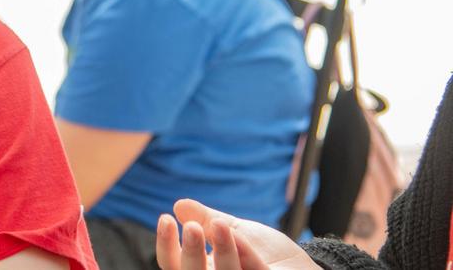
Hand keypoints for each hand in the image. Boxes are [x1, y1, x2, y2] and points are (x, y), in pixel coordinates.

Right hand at [156, 199, 322, 269]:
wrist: (301, 266)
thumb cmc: (264, 252)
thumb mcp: (232, 230)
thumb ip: (207, 219)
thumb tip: (179, 204)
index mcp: (203, 269)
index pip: (174, 264)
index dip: (166, 245)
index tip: (166, 218)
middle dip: (189, 253)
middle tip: (191, 227)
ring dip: (220, 252)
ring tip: (219, 224)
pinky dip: (245, 254)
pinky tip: (238, 234)